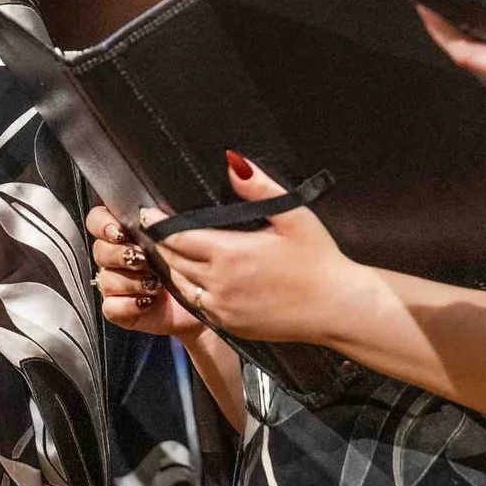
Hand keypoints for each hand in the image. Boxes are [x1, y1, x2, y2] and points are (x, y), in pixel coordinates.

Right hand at [87, 204, 203, 338]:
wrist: (202, 303)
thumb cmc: (190, 269)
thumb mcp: (179, 241)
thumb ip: (160, 227)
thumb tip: (148, 215)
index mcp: (127, 236)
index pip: (98, 220)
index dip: (102, 224)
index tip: (119, 232)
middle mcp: (117, 259)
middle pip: (99, 250)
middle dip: (120, 254)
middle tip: (143, 259)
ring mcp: (116, 285)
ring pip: (106, 279)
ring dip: (132, 282)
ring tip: (157, 284)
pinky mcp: (119, 310)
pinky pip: (110, 307)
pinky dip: (129, 305)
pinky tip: (148, 302)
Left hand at [144, 153, 368, 343]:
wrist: (337, 308)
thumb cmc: (318, 259)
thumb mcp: (292, 215)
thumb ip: (259, 187)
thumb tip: (232, 161)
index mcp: (229, 253)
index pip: (177, 236)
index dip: (159, 224)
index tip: (149, 214)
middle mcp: (218, 282)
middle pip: (173, 260)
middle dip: (160, 244)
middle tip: (153, 230)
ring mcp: (222, 307)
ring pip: (180, 284)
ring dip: (170, 267)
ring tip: (165, 251)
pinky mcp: (229, 325)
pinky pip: (196, 305)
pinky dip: (187, 290)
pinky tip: (189, 278)